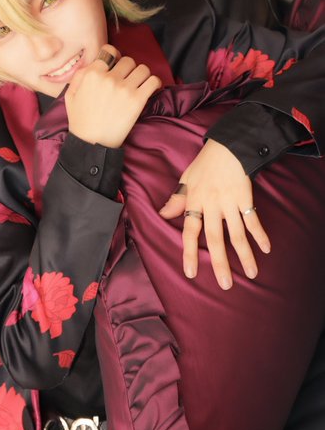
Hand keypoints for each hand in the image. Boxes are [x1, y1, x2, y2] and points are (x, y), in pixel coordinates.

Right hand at [65, 44, 161, 147]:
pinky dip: (154, 83)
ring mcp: (125, 89)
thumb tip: (94, 63)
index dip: (114, 57)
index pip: (110, 51)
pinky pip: (153, 81)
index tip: (117, 66)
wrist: (92, 143)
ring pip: (142, 68)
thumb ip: (79, 75)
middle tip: (127, 80)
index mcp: (92, 74)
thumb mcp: (70, 95)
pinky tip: (149, 89)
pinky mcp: (137, 100)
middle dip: (128, 69)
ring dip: (141, 76)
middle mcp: (109, 78)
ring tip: (138, 85)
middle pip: (128, 60)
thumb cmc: (80, 121)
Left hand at [158, 139, 270, 289]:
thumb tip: (163, 214)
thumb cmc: (205, 162)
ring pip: (237, 234)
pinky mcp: (245, 198)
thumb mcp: (185, 179)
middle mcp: (212, 205)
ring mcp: (230, 203)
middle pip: (216, 239)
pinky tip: (266, 249)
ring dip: (245, 255)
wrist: (228, 145)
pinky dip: (260, 235)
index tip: (191, 272)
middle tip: (225, 284)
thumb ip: (176, 199)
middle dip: (220, 263)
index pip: (190, 231)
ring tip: (251, 273)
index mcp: (195, 201)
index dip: (190, 253)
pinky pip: (253, 220)